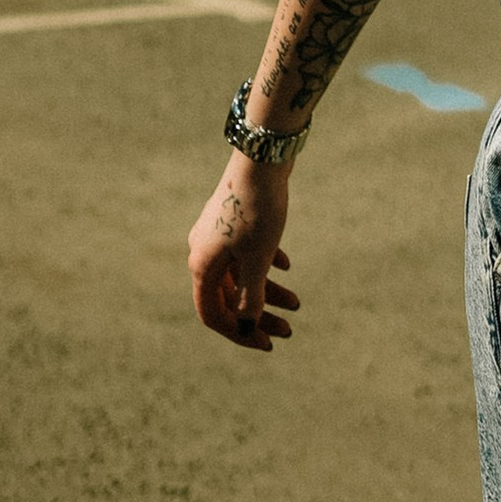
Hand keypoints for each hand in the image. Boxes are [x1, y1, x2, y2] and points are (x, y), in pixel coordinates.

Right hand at [189, 154, 299, 351]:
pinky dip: (265, 264)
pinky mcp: (233, 219)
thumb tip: (247, 323)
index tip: (266, 344)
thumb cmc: (258, 210)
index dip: (238, 334)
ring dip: (267, 292)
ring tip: (298, 303)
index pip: (213, 314)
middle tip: (289, 331)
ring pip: (240, 274)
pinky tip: (287, 266)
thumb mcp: (257, 259)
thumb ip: (251, 295)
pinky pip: (246, 252)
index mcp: (202, 266)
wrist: (261, 157)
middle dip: (258, 316)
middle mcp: (204, 251)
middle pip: (229, 297)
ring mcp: (217, 234)